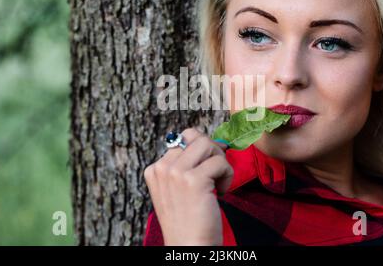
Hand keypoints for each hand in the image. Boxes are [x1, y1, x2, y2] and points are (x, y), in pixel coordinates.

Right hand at [144, 128, 233, 245]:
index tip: (208, 169)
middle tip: (216, 172)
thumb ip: (185, 166)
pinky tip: (221, 193)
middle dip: (212, 151)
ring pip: (208, 144)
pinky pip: (220, 162)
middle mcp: (162, 168)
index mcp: (154, 169)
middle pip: (195, 137)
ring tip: (218, 182)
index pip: (183, 138)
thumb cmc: (188, 220)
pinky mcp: (193, 180)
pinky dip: (228, 176)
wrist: (188, 246)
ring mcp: (176, 173)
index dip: (202, 151)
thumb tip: (213, 142)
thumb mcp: (177, 190)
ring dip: (220, 161)